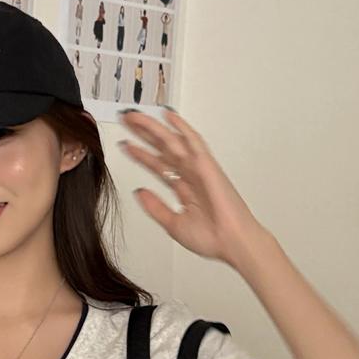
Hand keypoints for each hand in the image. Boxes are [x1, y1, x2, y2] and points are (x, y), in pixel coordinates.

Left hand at [117, 108, 265, 266]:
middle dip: (143, 134)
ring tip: (134, 116)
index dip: (141, 154)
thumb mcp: (173, 223)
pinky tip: (167, 116)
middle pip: (162, 148)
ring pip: (172, 141)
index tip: (126, 145)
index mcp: (184, 188)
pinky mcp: (206, 165)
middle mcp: (191, 174)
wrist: (232, 243)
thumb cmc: (213, 237)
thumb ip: (155, 207)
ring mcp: (198, 168)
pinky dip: (181, 128)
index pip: (158, 165)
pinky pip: (192, 141)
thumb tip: (139, 192)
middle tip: (126, 121)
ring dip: (153, 127)